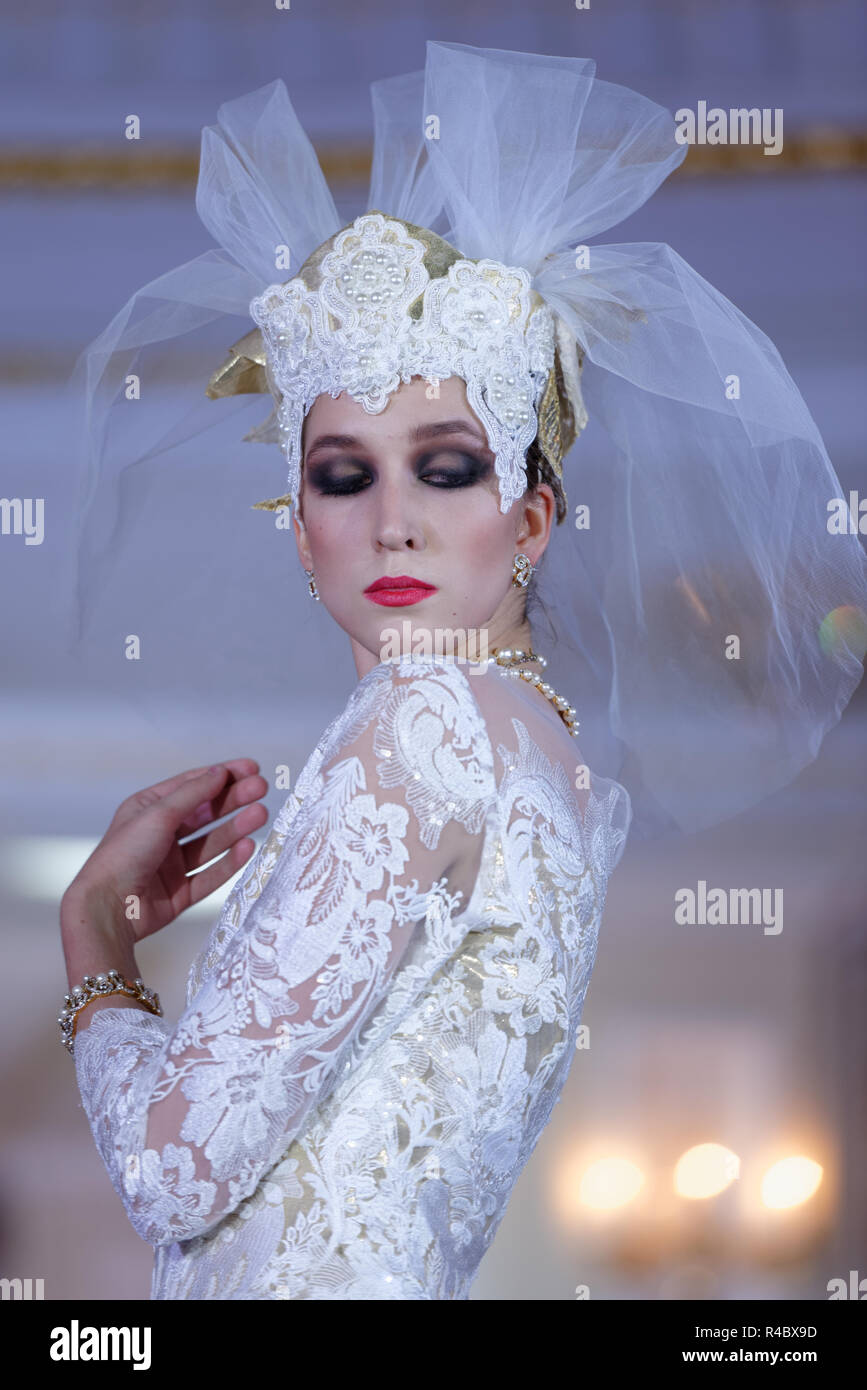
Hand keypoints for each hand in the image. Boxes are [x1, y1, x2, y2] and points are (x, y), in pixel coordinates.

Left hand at [62, 760, 268, 947]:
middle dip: (234, 800)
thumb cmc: (122, 855)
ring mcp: (171, 865)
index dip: (222, 776)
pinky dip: (230, 862)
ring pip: (211, 843)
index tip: (252, 769)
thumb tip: (220, 772)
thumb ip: (193, 794)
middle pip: (205, 814)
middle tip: (262, 789)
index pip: (192, 787)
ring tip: (261, 815)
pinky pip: (211, 874)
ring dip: (236, 828)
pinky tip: (248, 847)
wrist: (106, 909)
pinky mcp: (180, 893)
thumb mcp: (158, 814)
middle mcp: (160, 835)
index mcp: (148, 810)